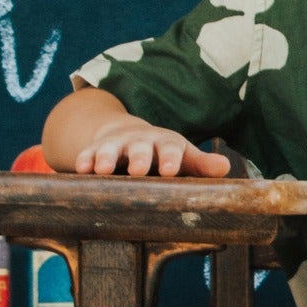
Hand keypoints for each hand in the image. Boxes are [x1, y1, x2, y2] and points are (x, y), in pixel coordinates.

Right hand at [74, 118, 232, 179]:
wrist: (128, 135)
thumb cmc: (163, 154)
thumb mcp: (183, 157)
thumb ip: (202, 165)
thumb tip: (225, 168)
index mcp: (166, 144)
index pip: (171, 149)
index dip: (170, 159)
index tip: (170, 171)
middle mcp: (141, 141)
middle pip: (140, 147)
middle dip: (139, 158)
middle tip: (137, 170)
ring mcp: (117, 144)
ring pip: (111, 149)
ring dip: (106, 158)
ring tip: (102, 170)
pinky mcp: (96, 149)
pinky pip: (88, 153)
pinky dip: (84, 160)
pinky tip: (80, 169)